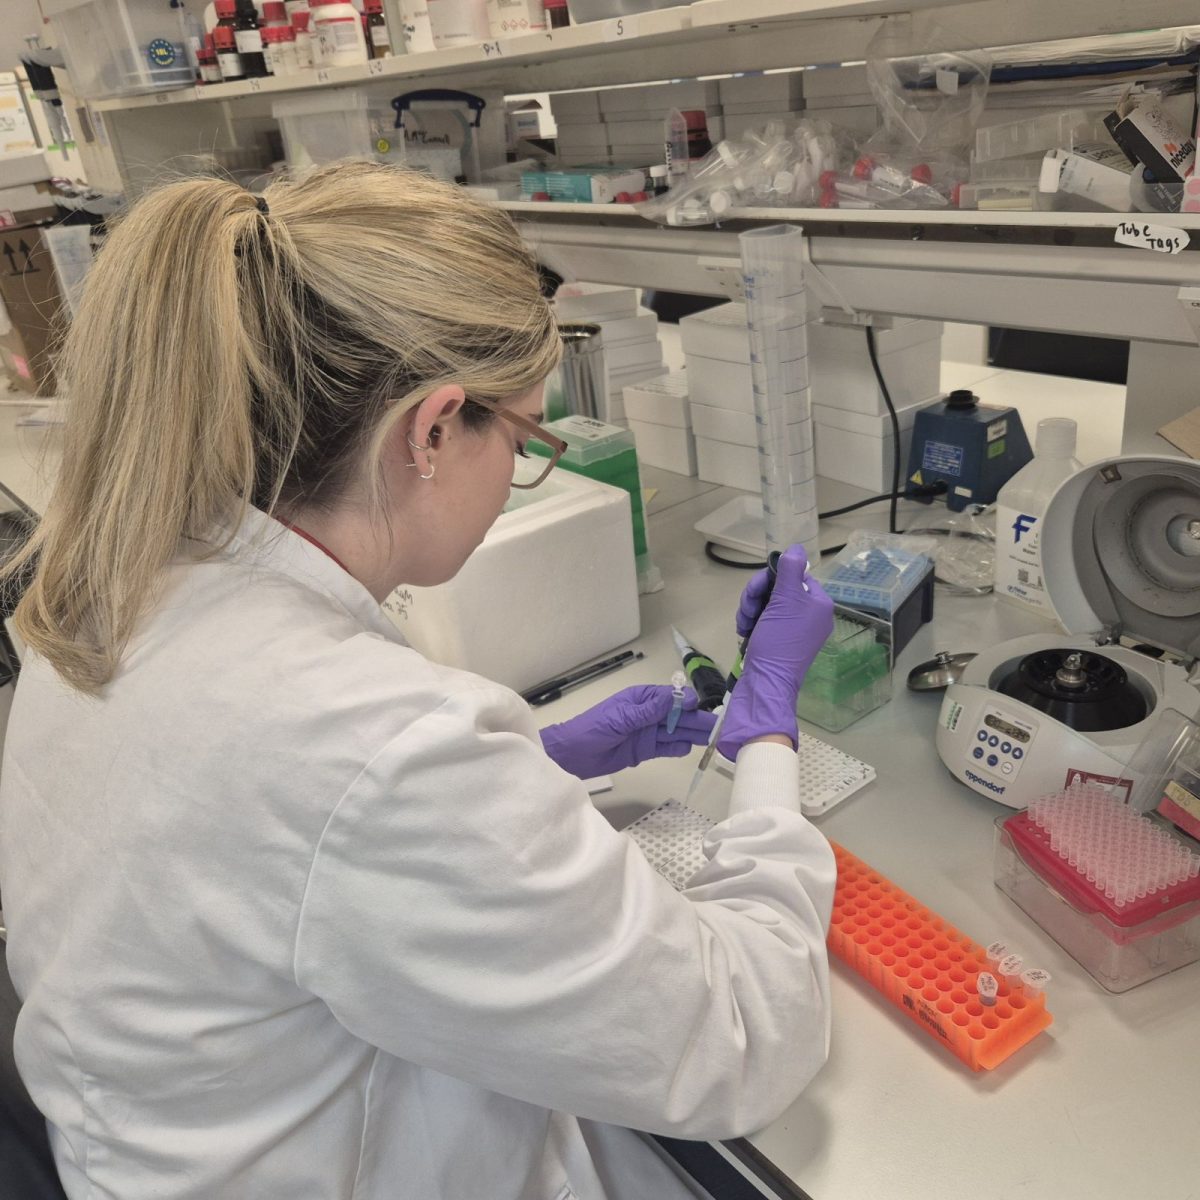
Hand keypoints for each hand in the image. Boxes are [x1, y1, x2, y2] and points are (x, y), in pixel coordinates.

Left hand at [540, 685, 716, 779]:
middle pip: (679, 716)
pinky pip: (667, 748)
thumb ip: (652, 710)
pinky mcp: (645, 751)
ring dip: (693, 734)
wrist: (572, 755)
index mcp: (642, 699)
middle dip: (698, 720)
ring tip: (714, 739)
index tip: (703, 709)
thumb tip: (682, 698)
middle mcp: (648, 714)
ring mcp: (648, 733)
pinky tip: (692, 748)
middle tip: (720, 728)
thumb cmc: (593, 729)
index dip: (689, 703)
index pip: (672, 698)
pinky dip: (679, 748)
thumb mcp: (623, 717)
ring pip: (676, 732)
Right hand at [718, 544, 833, 760]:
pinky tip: (745, 632)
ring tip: (744, 624)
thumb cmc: (779, 642)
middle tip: (747, 610)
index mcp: (818, 604)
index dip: (772, 580)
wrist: (766, 683)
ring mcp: (795, 630)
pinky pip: (764, 619)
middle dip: (757, 596)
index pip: (795, 576)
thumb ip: (791, 571)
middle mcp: (810, 615)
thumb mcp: (785, 601)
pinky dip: (752, 622)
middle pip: (779, 589)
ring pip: (767, 603)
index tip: (757, 592)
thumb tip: (797, 547)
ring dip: (750, 609)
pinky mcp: (779, 641)